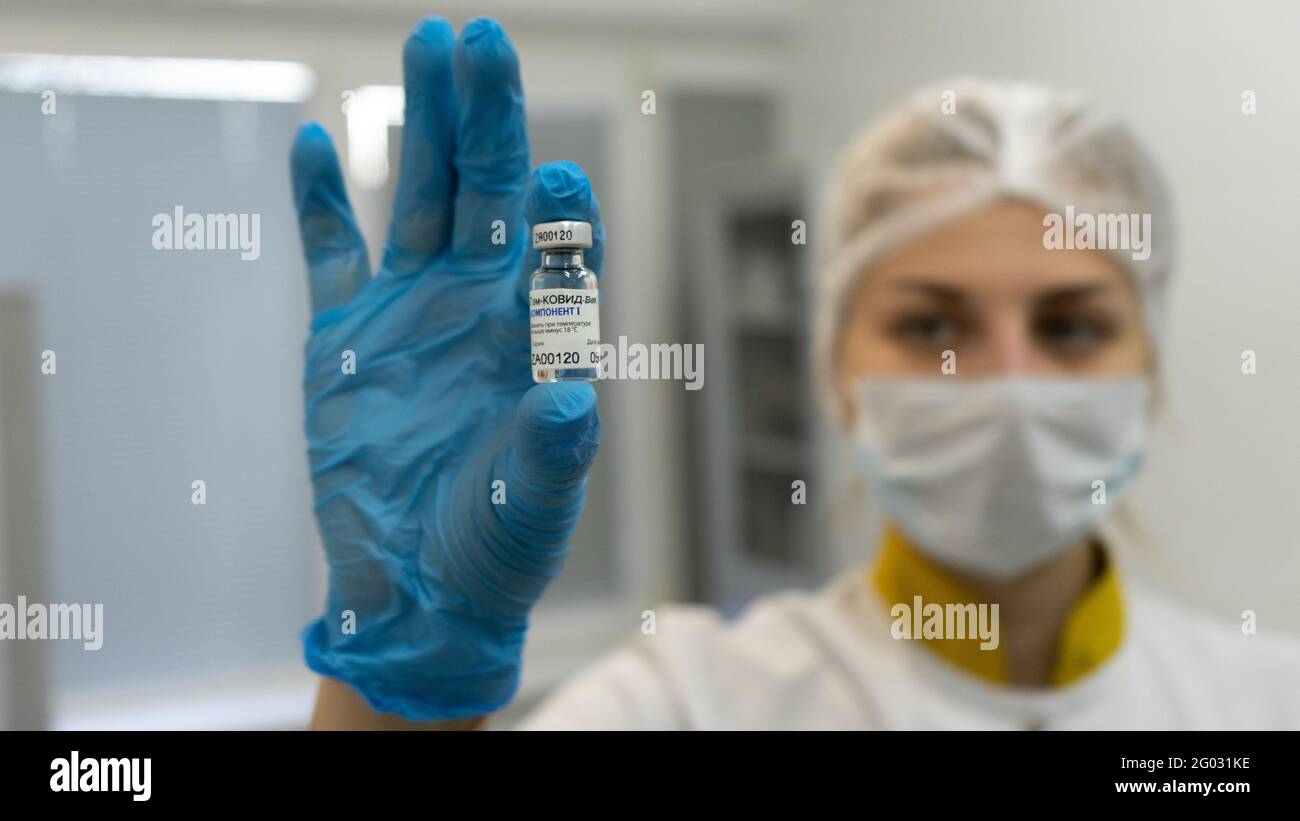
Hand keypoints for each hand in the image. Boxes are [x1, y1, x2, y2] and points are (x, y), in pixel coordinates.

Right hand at [289, 16, 603, 719]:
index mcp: (537, 336)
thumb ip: (552, 452)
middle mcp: (480, 307)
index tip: (559, 175)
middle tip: (482, 42)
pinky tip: (317, 141)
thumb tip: (572, 399)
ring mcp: (411, 313)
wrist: (419, 590)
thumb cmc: (497, 545)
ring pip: (417, 197)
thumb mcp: (533, 503)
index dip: (561, 209)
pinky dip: (321, 202)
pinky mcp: (345, 339)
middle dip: (486, 119)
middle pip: (487, 193)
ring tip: (428, 46)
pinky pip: (332, 254)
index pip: (559, 249)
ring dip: (421, 125)